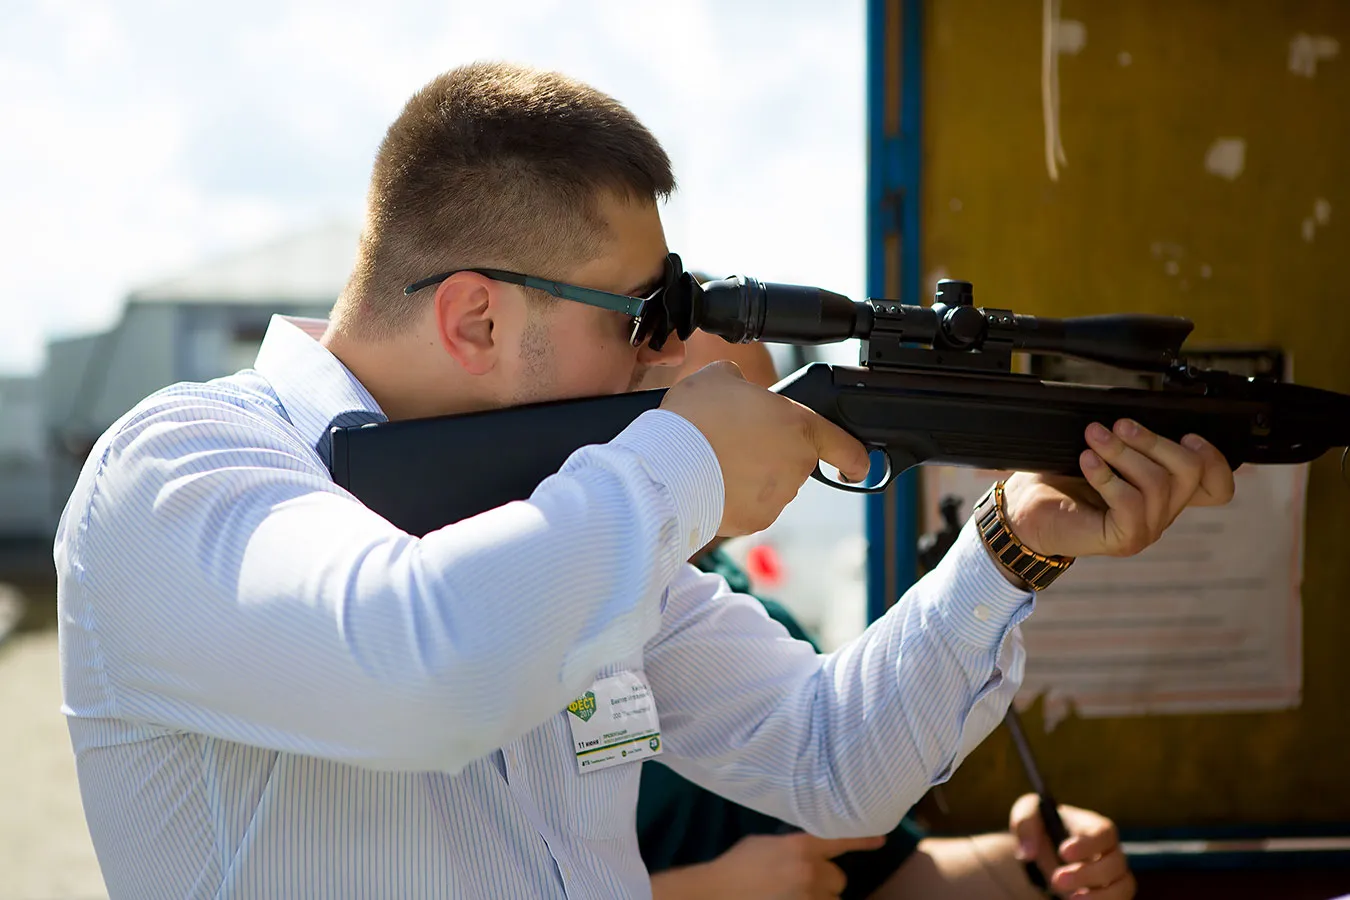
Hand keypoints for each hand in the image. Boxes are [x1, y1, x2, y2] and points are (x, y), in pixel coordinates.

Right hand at [660, 361, 869, 536]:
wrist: (667, 467)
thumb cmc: (695, 419)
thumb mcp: (718, 377)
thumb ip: (741, 381)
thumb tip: (736, 386)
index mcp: (799, 427)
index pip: (846, 447)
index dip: (855, 458)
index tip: (857, 465)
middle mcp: (797, 465)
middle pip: (793, 461)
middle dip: (770, 453)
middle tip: (734, 441)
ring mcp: (778, 496)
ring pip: (770, 485)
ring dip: (752, 475)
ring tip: (716, 461)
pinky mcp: (755, 519)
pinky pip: (750, 507)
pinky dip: (735, 498)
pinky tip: (710, 482)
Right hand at [686, 832, 886, 899]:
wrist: (717, 892)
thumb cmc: (738, 864)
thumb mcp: (769, 844)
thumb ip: (795, 844)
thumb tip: (813, 849)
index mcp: (801, 847)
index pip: (840, 841)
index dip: (863, 840)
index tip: (881, 839)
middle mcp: (809, 872)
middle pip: (839, 880)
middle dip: (826, 881)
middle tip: (805, 881)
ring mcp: (807, 897)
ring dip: (819, 898)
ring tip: (795, 893)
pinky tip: (793, 897)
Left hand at [1002, 419, 1234, 558]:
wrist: (1026, 512)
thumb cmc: (1063, 479)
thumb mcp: (1105, 452)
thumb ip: (1132, 441)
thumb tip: (1138, 414)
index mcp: (1165, 492)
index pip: (1216, 486)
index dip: (1215, 459)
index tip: (1188, 435)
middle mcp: (1163, 512)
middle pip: (1190, 473)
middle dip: (1155, 440)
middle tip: (1120, 425)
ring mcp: (1147, 529)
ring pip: (1158, 484)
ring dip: (1123, 453)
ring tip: (1094, 437)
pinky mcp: (1125, 539)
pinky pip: (1131, 504)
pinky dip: (1108, 477)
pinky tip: (1087, 461)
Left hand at [1010, 794, 1134, 898]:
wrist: (1042, 854)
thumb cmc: (1040, 828)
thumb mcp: (1027, 814)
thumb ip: (1025, 822)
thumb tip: (1028, 852)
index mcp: (1095, 827)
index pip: (1104, 832)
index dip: (1088, 844)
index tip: (1063, 852)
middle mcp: (1111, 852)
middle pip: (1115, 863)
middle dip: (1087, 874)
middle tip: (1056, 880)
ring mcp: (1115, 876)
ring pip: (1123, 888)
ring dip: (1100, 897)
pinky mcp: (1111, 895)